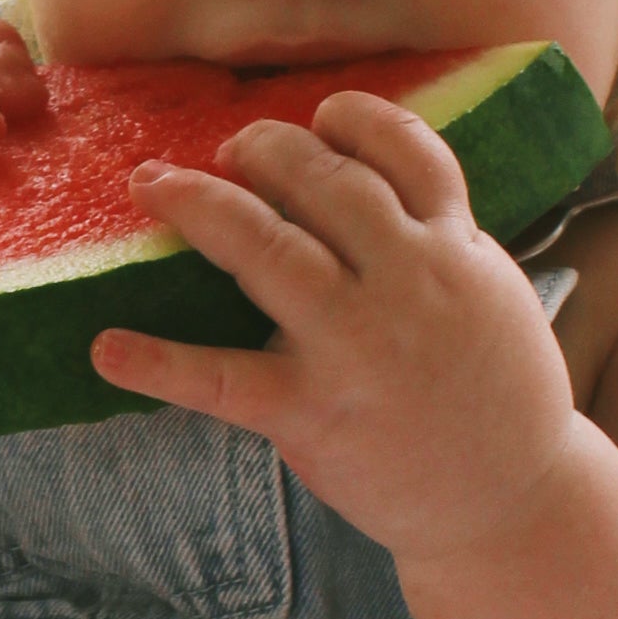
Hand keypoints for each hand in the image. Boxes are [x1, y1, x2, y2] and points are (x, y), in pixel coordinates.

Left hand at [95, 90, 581, 571]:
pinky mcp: (313, 413)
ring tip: (158, 186)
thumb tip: (375, 172)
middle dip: (266, 149)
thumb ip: (440, 233)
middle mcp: (408, 284)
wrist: (511, 504)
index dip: (355, 120)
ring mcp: (356, 348)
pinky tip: (106, 349)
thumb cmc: (494, 389)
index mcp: (456, 249)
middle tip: (232, 149)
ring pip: (268, 249)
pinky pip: (223, 380)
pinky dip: (159, 363)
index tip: (321, 114)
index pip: (405, 152)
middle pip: (326, 184)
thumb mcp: (491, 290)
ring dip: (204, 206)